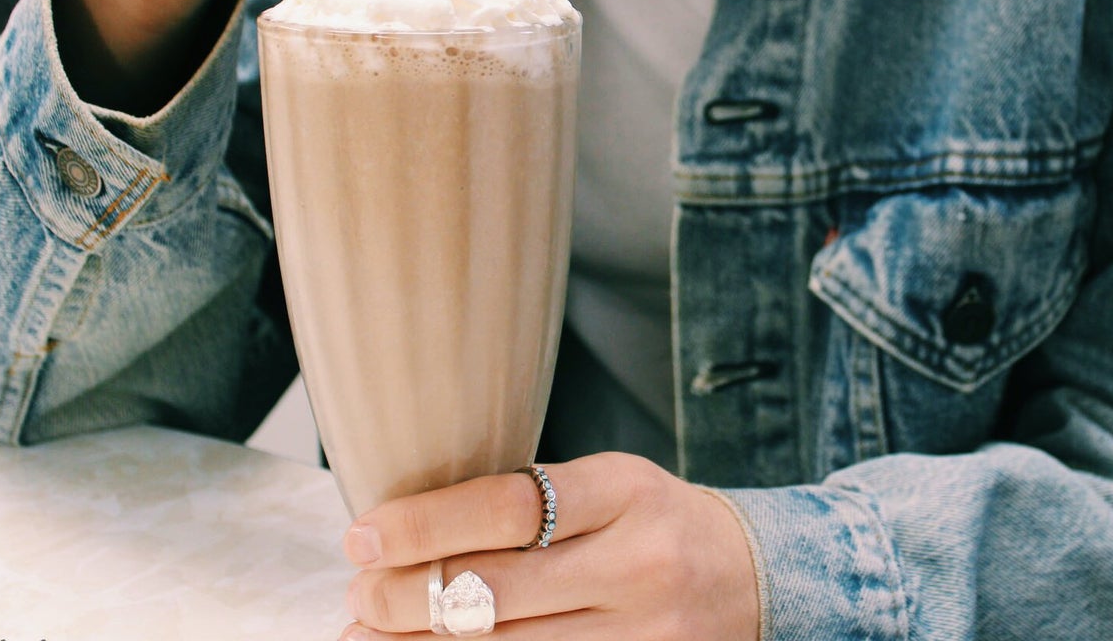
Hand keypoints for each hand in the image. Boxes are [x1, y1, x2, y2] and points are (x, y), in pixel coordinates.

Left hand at [339, 453, 759, 640]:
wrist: (753, 579)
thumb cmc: (655, 526)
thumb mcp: (608, 486)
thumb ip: (527, 503)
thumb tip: (402, 534)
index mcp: (625, 491)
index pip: (506, 505)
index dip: (420, 525)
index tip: (362, 535)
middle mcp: (638, 564)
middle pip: (490, 591)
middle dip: (400, 598)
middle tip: (359, 595)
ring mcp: (643, 636)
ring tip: (370, 637)